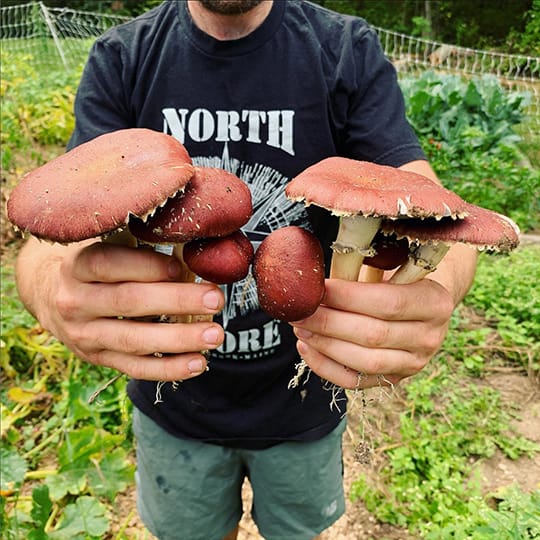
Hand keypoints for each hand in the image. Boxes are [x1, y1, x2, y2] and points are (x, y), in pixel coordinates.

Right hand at [25, 241, 224, 380]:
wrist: (49, 296)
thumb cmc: (97, 265)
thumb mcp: (108, 244)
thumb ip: (142, 242)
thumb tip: (194, 246)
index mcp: (77, 265)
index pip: (109, 263)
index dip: (147, 265)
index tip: (182, 266)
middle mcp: (75, 301)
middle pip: (128, 302)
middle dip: (176, 301)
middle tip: (215, 299)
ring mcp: (85, 334)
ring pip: (134, 340)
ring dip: (179, 339)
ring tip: (215, 335)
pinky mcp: (98, 358)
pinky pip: (136, 368)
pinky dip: (169, 368)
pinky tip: (199, 363)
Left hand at [290, 277, 454, 388]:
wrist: (423, 303)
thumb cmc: (397, 277)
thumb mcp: (387, 267)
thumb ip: (358, 272)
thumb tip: (314, 282)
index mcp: (434, 302)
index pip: (387, 303)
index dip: (347, 297)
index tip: (317, 289)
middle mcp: (429, 337)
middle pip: (373, 335)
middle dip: (328, 322)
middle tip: (300, 311)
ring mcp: (414, 363)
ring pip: (364, 361)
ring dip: (325, 345)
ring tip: (300, 328)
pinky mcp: (394, 379)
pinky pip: (355, 381)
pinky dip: (325, 366)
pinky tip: (307, 348)